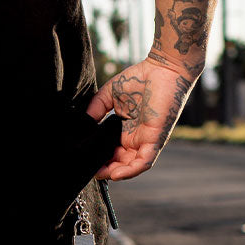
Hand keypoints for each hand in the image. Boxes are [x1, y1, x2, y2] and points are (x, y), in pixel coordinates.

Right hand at [85, 55, 195, 180]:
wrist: (163, 69)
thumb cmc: (139, 79)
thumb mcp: (108, 95)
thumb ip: (95, 109)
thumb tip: (81, 123)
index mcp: (126, 129)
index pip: (111, 150)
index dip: (99, 157)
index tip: (84, 159)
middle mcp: (136, 138)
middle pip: (121, 161)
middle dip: (106, 169)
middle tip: (89, 170)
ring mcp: (146, 140)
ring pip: (132, 166)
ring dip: (116, 173)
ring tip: (100, 175)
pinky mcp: (156, 139)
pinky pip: (145, 161)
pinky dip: (131, 170)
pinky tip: (116, 174)